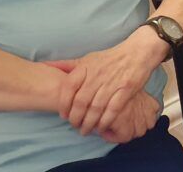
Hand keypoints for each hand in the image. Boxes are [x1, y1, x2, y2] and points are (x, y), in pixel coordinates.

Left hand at [48, 27, 166, 135]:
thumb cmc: (110, 58)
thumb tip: (44, 66)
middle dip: (76, 118)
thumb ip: (67, 65)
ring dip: (89, 123)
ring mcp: (112, 83)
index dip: (64, 104)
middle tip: (75, 126)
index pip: (69, 87)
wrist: (138, 52)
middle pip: (81, 102)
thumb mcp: (88, 59)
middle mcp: (97, 75)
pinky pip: (112, 110)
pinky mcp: (126, 90)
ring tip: (86, 130)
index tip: (63, 115)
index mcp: (86, 67)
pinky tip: (102, 127)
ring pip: (96, 108)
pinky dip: (105, 121)